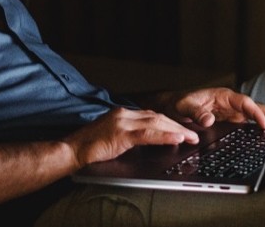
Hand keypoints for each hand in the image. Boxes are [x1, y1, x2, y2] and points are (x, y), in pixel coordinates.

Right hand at [63, 107, 199, 166]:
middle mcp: (125, 114)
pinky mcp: (121, 133)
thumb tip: (150, 142)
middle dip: (177, 125)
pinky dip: (164, 136)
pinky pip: (148, 134)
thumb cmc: (90, 147)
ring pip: (156, 123)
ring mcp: (123, 122)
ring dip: (176, 130)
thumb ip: (130, 136)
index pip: (153, 116)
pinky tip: (176, 139)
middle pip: (158, 117)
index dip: (170, 122)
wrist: (72, 150)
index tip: (183, 128)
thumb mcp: (114, 139)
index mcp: (123, 114)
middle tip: (193, 134)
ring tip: (190, 137)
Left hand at [166, 87, 264, 129]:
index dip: (255, 112)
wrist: (173, 108)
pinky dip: (256, 128)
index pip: (244, 103)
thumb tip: (208, 120)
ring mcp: (231, 113)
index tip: (263, 123)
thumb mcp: (185, 106)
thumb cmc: (179, 104)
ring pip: (252, 116)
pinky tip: (264, 134)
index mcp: (223, 96)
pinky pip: (245, 124)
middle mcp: (230, 104)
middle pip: (253, 108)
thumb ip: (197, 112)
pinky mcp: (229, 122)